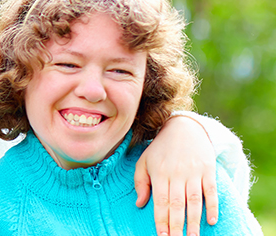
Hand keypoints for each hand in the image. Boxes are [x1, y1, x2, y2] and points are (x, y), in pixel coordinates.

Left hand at [135, 115, 216, 235]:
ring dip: (194, 220)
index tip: (162, 235)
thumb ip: (140, 183)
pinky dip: (213, 206)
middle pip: (177, 204)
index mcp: (159, 173)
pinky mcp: (208, 170)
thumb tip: (139, 204)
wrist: (185, 128)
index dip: (161, 220)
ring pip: (194, 201)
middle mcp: (177, 174)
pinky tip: (212, 220)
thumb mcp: (144, 161)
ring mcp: (194, 173)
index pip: (160, 202)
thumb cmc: (160, 148)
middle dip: (177, 225)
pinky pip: (211, 191)